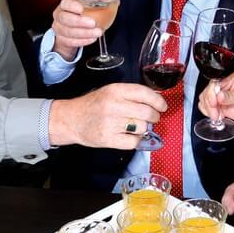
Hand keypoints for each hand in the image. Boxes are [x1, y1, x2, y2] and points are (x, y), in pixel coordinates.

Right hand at [49, 0, 101, 61]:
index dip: (72, 6)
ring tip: (97, 33)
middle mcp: (59, 16)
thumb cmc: (80, 16)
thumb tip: (116, 1)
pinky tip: (92, 39)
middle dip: (80, 22)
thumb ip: (100, 3)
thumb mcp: (87, 8)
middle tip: (93, 23)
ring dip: (84, 33)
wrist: (69, 32)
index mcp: (65, 5)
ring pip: (68, 32)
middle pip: (65, 19)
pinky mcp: (62, 40)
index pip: (65, 3)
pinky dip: (83, 41)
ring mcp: (59, 29)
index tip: (82, 9)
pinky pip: (71, 42)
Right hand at [49, 83, 166, 149]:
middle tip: (152, 118)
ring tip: (136, 126)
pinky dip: (136, 140)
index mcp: (115, 90)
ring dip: (143, 128)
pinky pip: (133, 142)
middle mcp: (113, 105)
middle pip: (147, 113)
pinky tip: (130, 135)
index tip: (162, 106)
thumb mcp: (110, 92)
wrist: (71, 119)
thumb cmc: (93, 105)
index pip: (144, 93)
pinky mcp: (108, 139)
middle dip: (154, 117)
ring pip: (142, 128)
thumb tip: (156, 101)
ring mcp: (110, 123)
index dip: (158, 101)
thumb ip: (130, 95)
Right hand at [198, 71, 233, 123]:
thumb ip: (232, 96)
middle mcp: (221, 85)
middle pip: (207, 92)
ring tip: (217, 116)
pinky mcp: (217, 105)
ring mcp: (218, 95)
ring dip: (208, 109)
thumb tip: (220, 96)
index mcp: (228, 78)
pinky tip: (216, 116)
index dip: (211, 93)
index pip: (214, 83)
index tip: (214, 103)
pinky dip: (208, 112)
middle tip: (216, 113)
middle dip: (209, 104)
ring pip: (204, 100)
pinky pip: (206, 107)